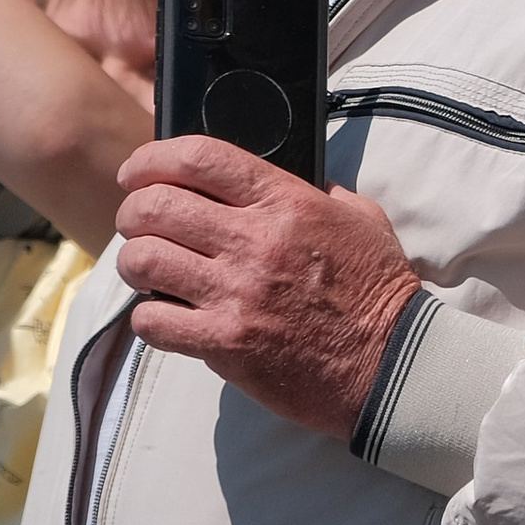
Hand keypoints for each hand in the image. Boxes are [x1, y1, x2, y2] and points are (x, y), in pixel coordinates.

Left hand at [114, 139, 420, 432]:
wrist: (390, 365)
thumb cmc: (378, 292)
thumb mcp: (361, 218)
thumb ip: (319, 191)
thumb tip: (278, 178)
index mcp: (288, 203)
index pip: (200, 158)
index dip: (153, 158)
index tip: (137, 171)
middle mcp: (256, 242)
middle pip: (157, 205)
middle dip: (133, 210)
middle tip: (137, 222)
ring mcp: (236, 295)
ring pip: (144, 260)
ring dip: (135, 262)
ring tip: (146, 268)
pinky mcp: (226, 344)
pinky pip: (153, 322)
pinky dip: (148, 317)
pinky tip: (165, 315)